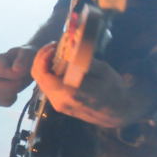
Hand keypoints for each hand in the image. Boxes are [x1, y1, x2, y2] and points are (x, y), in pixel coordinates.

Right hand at [0, 45, 37, 105]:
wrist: (33, 58)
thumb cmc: (30, 54)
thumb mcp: (28, 53)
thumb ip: (22, 59)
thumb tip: (16, 69)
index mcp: (0, 60)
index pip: (1, 72)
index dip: (12, 75)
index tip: (24, 72)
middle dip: (9, 87)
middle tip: (21, 83)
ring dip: (8, 95)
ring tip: (19, 90)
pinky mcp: (4, 90)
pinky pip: (0, 101)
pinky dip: (7, 101)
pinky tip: (16, 96)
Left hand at [31, 42, 155, 127]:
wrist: (119, 112)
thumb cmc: (114, 89)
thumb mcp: (104, 71)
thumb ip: (84, 59)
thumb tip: (71, 44)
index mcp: (70, 93)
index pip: (44, 74)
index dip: (43, 57)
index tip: (53, 47)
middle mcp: (60, 101)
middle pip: (38, 76)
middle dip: (42, 58)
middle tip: (53, 46)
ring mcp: (58, 105)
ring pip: (40, 81)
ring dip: (44, 65)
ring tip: (56, 53)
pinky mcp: (59, 105)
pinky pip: (47, 86)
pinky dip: (48, 73)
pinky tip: (58, 65)